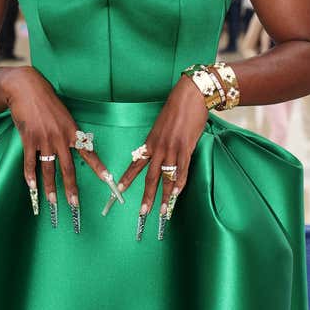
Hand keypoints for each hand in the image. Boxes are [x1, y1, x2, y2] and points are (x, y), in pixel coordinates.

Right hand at [1, 66, 122, 228]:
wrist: (26, 88)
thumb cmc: (46, 101)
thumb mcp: (64, 115)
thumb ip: (68, 132)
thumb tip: (74, 146)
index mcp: (72, 130)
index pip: (88, 152)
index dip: (98, 167)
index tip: (109, 180)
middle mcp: (60, 137)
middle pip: (68, 168)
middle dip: (71, 188)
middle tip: (75, 204)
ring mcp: (44, 139)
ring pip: (49, 169)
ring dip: (50, 187)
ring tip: (52, 201)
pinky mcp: (29, 139)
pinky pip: (30, 162)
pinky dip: (30, 176)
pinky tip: (32, 186)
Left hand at [113, 74, 208, 238]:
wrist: (189, 96)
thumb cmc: (177, 108)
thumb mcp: (161, 126)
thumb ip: (159, 141)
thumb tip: (160, 153)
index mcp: (150, 142)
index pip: (136, 164)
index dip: (127, 178)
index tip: (119, 190)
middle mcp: (158, 148)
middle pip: (149, 177)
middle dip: (146, 196)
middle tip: (142, 213)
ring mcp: (172, 149)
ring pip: (166, 178)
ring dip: (164, 197)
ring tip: (162, 212)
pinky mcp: (186, 148)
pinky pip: (182, 171)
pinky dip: (179, 184)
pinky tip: (177, 195)